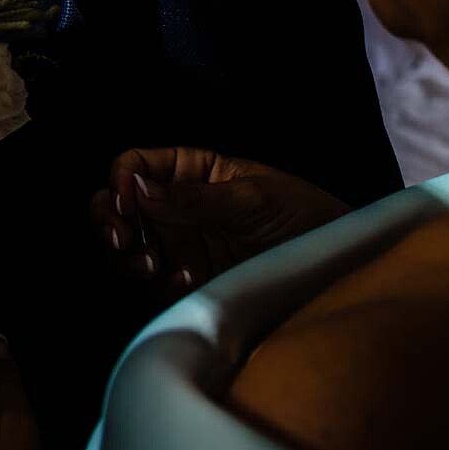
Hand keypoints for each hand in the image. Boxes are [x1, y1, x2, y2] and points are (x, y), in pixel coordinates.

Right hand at [90, 147, 350, 290]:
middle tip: (123, 240)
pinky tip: (186, 280)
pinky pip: (154, 282)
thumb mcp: (253, 197)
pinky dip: (159, 284)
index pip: (134, 165)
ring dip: (128, 256)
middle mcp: (176, 205)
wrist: (339, 265)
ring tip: (153, 265)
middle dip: (109, 221)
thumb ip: (194, 197)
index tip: (129, 205)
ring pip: (126, 246)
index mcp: (190, 170)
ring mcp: (180, 243)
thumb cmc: (305, 214)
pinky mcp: (187, 279)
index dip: (121, 181)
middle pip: (117, 205)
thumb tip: (137, 189)